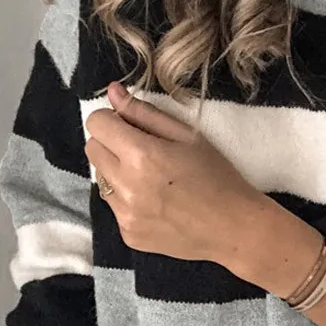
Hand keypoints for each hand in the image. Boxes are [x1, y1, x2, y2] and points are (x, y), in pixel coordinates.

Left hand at [84, 80, 265, 263]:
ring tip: (151, 179)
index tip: (130, 126)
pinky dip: (128, 200)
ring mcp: (125, 214)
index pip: (96, 124)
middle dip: (111, 143)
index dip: (112, 120)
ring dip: (117, 173)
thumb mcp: (187, 136)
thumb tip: (113, 92)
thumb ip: (144, 112)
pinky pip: (114, 207)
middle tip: (142, 150)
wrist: (233, 227)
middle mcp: (126, 186)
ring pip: (100, 179)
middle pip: (92, 150)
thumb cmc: (217, 175)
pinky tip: (157, 203)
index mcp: (141, 155)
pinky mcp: (128, 234)